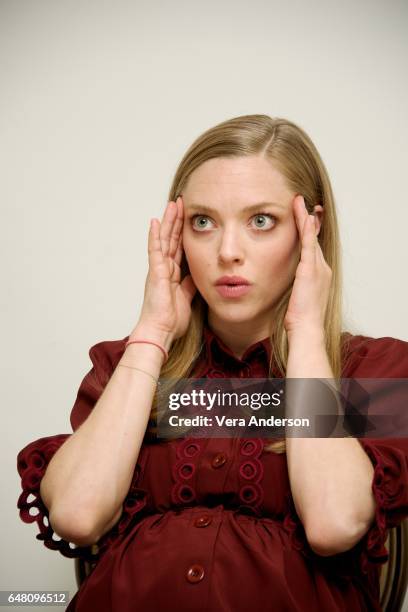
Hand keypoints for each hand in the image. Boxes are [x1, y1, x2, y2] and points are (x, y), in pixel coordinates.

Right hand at [135, 196, 196, 340]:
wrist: (160, 331)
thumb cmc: (171, 320)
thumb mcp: (187, 297)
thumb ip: (191, 284)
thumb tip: (198, 274)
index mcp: (172, 275)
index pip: (179, 248)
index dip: (183, 232)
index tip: (188, 218)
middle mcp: (164, 269)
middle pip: (171, 239)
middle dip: (176, 221)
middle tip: (180, 203)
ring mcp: (158, 269)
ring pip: (164, 240)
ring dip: (168, 222)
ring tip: (172, 205)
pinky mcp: (155, 272)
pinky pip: (155, 250)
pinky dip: (155, 236)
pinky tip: (156, 222)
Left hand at [283, 195, 331, 338]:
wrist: (306, 329)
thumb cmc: (299, 319)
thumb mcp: (296, 298)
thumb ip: (292, 286)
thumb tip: (282, 282)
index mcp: (318, 275)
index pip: (312, 248)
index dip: (309, 233)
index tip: (307, 219)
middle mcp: (322, 269)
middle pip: (313, 239)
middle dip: (309, 220)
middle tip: (306, 203)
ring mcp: (318, 268)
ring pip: (311, 237)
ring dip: (305, 218)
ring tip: (299, 202)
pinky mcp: (310, 270)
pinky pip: (309, 244)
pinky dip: (306, 229)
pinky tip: (303, 216)